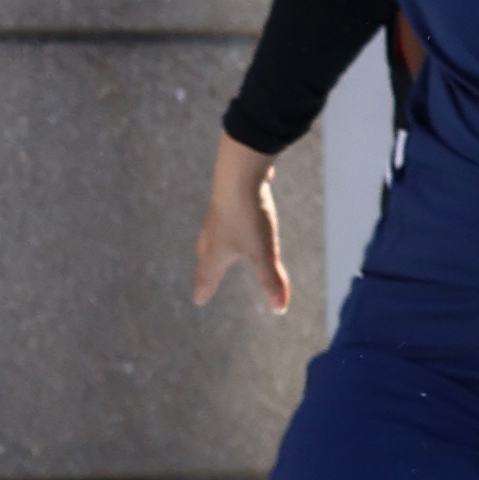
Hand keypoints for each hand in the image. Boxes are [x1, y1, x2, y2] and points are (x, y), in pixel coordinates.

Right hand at [193, 133, 298, 314]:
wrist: (239, 171)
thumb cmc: (248, 215)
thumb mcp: (264, 251)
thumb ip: (271, 279)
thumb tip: (279, 309)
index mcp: (217, 251)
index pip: (208, 276)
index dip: (205, 290)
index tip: (199, 300)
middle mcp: (213, 234)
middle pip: (205, 257)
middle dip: (206, 270)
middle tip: (203, 279)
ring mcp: (218, 214)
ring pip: (212, 235)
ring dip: (213, 246)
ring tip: (216, 248)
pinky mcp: (227, 197)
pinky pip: (224, 215)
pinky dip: (225, 224)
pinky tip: (233, 216)